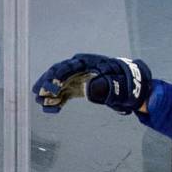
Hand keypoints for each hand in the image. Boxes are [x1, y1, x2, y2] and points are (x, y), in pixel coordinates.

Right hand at [32, 53, 151, 114]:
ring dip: (48, 92)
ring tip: (40, 102)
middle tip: (39, 93)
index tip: (53, 84)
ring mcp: (77, 78)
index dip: (59, 74)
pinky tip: (52, 109)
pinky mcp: (77, 89)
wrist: (132, 87)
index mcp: (88, 62)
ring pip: (58, 83)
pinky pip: (63, 94)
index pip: (70, 65)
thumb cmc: (126, 81)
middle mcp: (79, 69)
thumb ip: (106, 86)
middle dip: (48, 82)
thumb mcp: (119, 83)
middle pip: (59, 72)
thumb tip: (88, 90)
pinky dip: (57, 101)